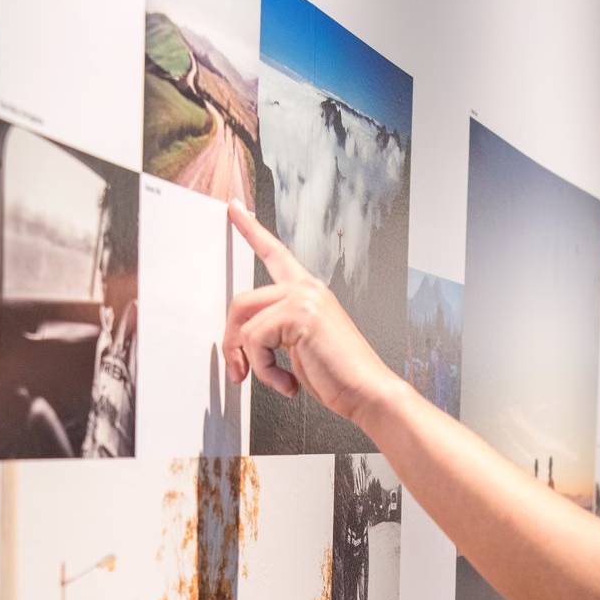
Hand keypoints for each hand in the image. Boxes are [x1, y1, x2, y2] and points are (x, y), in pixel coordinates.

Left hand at [222, 201, 403, 427]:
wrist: (368, 391)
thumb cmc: (340, 376)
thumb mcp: (301, 348)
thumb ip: (275, 333)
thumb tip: (240, 343)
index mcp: (309, 292)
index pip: (274, 252)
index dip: (250, 229)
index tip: (234, 208)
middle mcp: (306, 288)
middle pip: (242, 301)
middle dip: (231, 341)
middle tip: (238, 369)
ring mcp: (303, 298)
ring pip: (245, 323)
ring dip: (250, 360)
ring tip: (273, 379)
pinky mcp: (298, 314)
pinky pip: (255, 341)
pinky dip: (264, 370)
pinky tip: (288, 382)